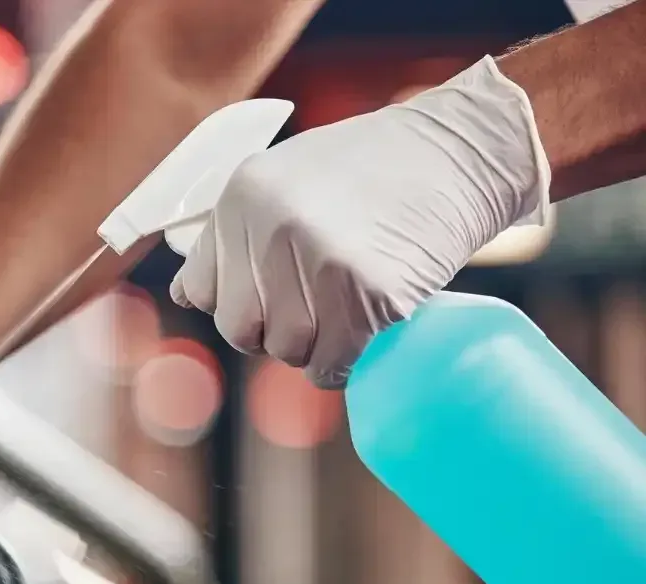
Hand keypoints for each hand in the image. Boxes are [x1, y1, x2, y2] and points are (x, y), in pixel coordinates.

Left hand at [169, 56, 550, 386]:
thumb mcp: (285, 177)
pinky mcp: (367, 292)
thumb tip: (188, 294)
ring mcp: (319, 259)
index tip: (267, 297)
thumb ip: (238, 232)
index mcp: (242, 197)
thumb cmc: (377, 167)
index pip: (199, 292)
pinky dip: (344, 363)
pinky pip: (331, 364)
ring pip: (284, 352)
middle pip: (239, 331)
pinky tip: (364, 332)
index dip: (235, 304)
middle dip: (271, 333)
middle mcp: (271, 226)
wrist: (466, 147)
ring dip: (312, 348)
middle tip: (312, 310)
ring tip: (343, 310)